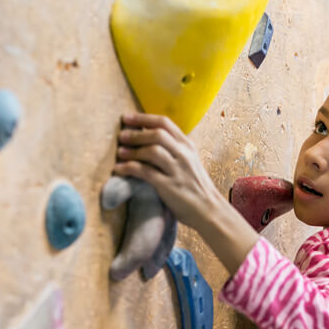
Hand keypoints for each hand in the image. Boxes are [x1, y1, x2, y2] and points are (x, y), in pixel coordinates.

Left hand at [113, 113, 216, 230]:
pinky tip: (119, 169)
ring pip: (151, 151)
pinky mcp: (169, 186)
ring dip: (132, 150)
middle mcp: (184, 155)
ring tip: (120, 152)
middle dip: (136, 133)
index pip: (165, 123)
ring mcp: (177, 170)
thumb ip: (173, 150)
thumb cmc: (196, 187)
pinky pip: (145, 172)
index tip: (127, 118)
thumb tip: (147, 138)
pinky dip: (129, 168)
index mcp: (188, 146)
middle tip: (121, 136)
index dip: (143, 118)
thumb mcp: (189, 162)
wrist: (208, 210)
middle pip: (157, 134)